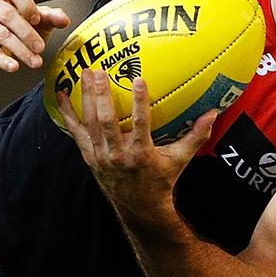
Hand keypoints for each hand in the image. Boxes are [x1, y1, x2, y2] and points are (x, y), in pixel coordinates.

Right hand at [0, 0, 69, 71]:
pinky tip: (14, 67)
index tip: (38, 19)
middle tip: (41, 47)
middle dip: (27, 33)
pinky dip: (2, 61)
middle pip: (8, 15)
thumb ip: (52, 17)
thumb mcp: (38, 18)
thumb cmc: (21, 23)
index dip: (27, 4)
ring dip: (21, 50)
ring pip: (2, 35)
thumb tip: (64, 20)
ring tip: (36, 62)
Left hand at [57, 69, 216, 215]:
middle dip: (102, 95)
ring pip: (90, 123)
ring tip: (85, 73)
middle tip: (99, 71)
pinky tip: (61, 94)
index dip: (139, 102)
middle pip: (107, 122)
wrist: (138, 205)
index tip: (140, 80)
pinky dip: (67, 114)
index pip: (141, 124)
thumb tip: (214, 113)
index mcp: (142, 154)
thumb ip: (196, 136)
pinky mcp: (89, 155)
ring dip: (86, 97)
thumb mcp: (181, 159)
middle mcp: (118, 155)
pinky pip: (76, 132)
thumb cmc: (161, 179)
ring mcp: (101, 156)